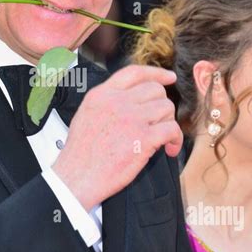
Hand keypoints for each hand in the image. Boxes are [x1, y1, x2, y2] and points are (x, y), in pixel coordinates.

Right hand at [52, 65, 182, 210]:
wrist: (76, 178)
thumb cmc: (80, 154)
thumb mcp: (86, 115)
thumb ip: (107, 102)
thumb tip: (132, 100)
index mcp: (101, 94)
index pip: (134, 73)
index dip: (156, 74)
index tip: (169, 78)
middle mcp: (117, 102)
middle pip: (155, 91)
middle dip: (162, 107)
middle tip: (159, 123)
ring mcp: (131, 118)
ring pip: (166, 108)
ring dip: (168, 123)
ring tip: (162, 139)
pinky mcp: (143, 138)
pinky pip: (172, 129)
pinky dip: (176, 140)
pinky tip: (169, 149)